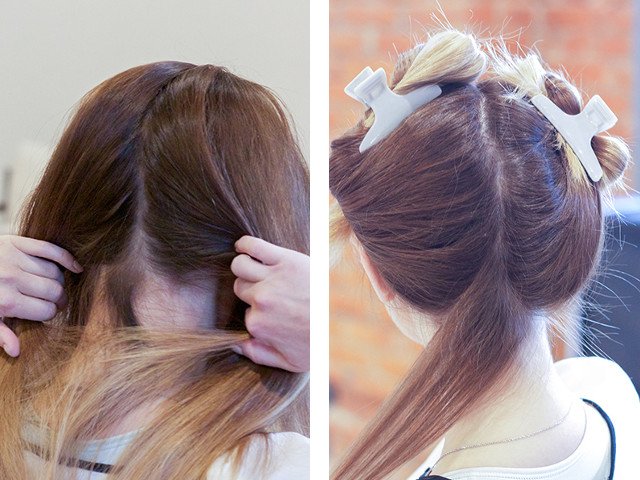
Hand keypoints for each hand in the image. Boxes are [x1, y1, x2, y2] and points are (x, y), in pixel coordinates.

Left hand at [0, 235, 81, 356]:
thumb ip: (0, 334)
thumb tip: (17, 351)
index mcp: (6, 302)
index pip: (47, 311)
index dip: (50, 314)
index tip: (47, 314)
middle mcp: (12, 280)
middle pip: (55, 292)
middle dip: (59, 300)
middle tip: (56, 302)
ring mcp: (15, 259)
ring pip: (55, 273)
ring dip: (59, 281)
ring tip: (53, 286)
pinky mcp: (16, 243)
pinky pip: (51, 249)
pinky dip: (67, 258)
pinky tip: (76, 268)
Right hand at [231, 236, 308, 372]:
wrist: (348, 319)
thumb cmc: (320, 341)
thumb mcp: (290, 361)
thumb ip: (257, 355)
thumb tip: (234, 346)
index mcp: (259, 324)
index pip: (245, 313)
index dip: (257, 313)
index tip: (271, 312)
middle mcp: (261, 300)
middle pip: (240, 288)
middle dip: (249, 290)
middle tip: (266, 291)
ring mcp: (272, 278)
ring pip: (239, 266)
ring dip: (243, 267)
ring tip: (252, 268)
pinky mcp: (285, 259)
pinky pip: (253, 245)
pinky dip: (244, 244)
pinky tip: (242, 246)